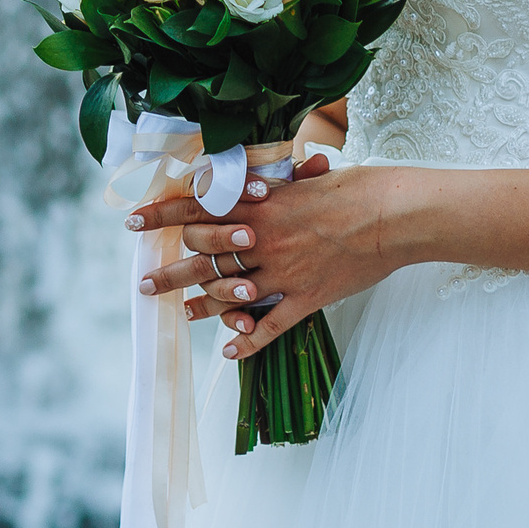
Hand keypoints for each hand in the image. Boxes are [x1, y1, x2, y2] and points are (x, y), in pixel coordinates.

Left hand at [126, 155, 393, 358]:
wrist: (395, 214)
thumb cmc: (357, 187)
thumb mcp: (306, 178)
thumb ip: (274, 184)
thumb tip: (250, 178)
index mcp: (260, 203)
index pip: (198, 207)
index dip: (161, 215)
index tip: (133, 222)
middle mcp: (263, 238)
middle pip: (203, 256)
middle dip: (171, 270)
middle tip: (147, 283)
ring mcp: (284, 272)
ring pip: (229, 293)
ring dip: (201, 303)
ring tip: (181, 312)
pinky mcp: (307, 298)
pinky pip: (270, 326)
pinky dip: (247, 339)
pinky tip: (228, 349)